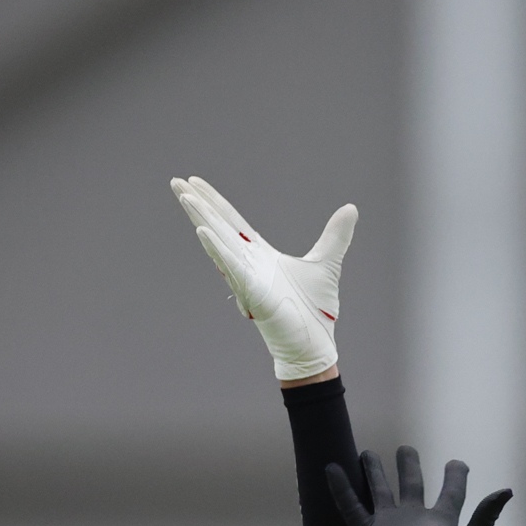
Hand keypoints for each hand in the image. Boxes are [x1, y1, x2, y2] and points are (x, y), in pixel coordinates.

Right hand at [170, 175, 354, 380]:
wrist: (314, 344)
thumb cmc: (314, 310)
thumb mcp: (328, 263)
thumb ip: (336, 236)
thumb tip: (350, 209)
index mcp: (260, 255)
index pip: (233, 221)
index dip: (214, 201)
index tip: (195, 182)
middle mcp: (248, 264)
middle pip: (218, 226)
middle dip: (197, 203)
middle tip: (175, 180)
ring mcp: (247, 277)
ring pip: (219, 241)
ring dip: (201, 218)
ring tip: (184, 195)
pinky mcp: (251, 292)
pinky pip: (231, 267)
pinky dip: (217, 249)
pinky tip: (202, 230)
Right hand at [329, 447, 510, 525]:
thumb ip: (485, 516)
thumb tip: (506, 490)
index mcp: (441, 521)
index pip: (451, 492)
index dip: (455, 475)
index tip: (456, 463)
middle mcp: (415, 519)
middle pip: (411, 485)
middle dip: (407, 466)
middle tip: (405, 450)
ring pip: (379, 491)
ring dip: (373, 472)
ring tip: (366, 454)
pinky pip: (352, 508)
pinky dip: (341, 489)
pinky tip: (332, 468)